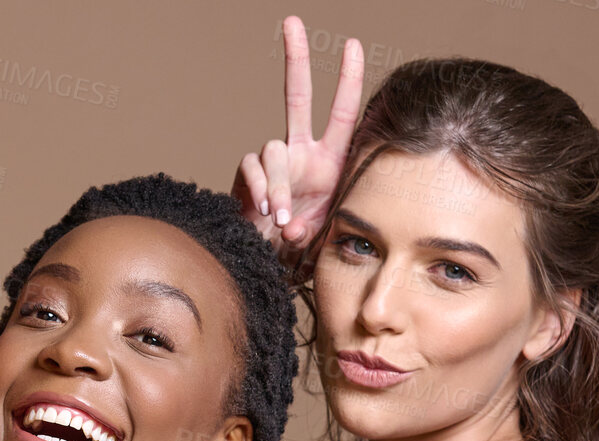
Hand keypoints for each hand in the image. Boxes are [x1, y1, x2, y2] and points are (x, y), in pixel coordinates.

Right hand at [232, 15, 364, 254]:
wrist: (272, 259)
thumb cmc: (303, 242)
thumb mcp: (321, 232)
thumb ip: (311, 227)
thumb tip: (290, 226)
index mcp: (330, 157)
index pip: (342, 112)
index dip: (347, 79)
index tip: (351, 45)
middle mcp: (301, 151)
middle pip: (296, 97)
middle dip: (296, 59)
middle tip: (293, 22)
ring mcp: (274, 162)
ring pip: (273, 151)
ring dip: (278, 183)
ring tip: (281, 214)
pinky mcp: (248, 175)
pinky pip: (251, 171)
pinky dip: (259, 190)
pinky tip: (265, 211)